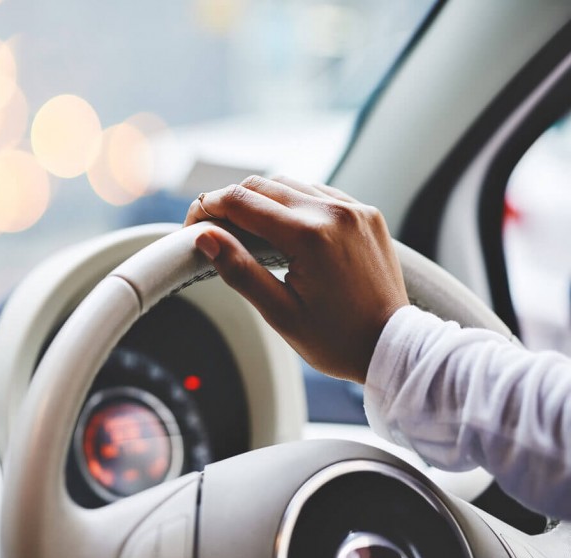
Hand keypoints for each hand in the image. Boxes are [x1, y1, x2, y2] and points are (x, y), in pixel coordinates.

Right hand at [184, 176, 408, 382]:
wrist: (393, 345)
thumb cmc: (338, 339)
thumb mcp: (280, 313)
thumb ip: (240, 270)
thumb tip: (205, 238)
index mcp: (310, 237)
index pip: (241, 202)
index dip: (208, 208)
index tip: (193, 224)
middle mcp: (334, 212)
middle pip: (262, 186)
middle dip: (230, 202)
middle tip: (212, 227)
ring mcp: (354, 209)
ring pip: (290, 184)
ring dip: (260, 200)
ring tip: (245, 231)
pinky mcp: (365, 213)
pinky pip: (318, 192)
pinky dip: (292, 202)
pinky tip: (283, 226)